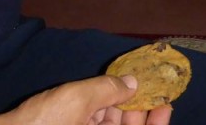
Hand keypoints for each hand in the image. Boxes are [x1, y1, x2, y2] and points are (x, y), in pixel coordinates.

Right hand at [0, 75, 171, 124]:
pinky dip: (98, 117)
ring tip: (121, 89)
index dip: (156, 124)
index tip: (164, 105)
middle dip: (135, 113)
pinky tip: (98, 100)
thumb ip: (109, 90)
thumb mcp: (80, 98)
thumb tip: (132, 84)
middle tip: (145, 89)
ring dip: (117, 112)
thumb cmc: (41, 124)